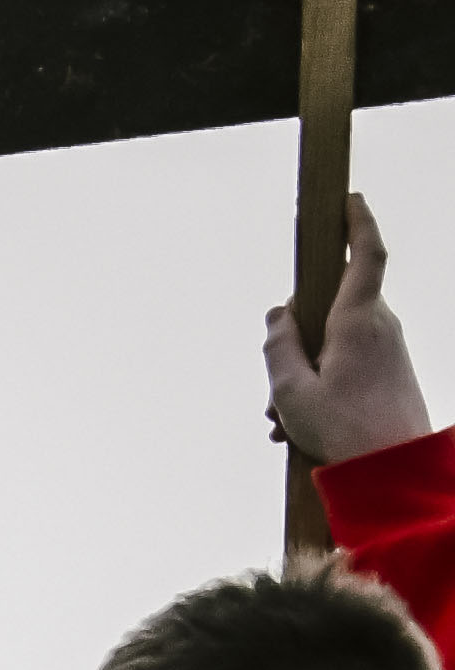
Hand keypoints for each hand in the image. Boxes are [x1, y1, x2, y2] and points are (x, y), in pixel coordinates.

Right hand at [277, 198, 435, 462]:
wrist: (395, 470)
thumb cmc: (344, 430)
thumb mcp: (292, 391)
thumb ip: (278, 346)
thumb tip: (277, 313)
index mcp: (358, 320)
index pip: (367, 254)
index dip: (359, 222)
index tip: (349, 199)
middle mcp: (380, 326)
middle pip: (333, 305)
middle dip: (297, 333)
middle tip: (274, 380)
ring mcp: (388, 348)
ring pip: (334, 340)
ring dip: (302, 369)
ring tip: (282, 417)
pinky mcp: (390, 370)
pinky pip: (346, 362)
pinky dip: (318, 385)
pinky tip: (296, 426)